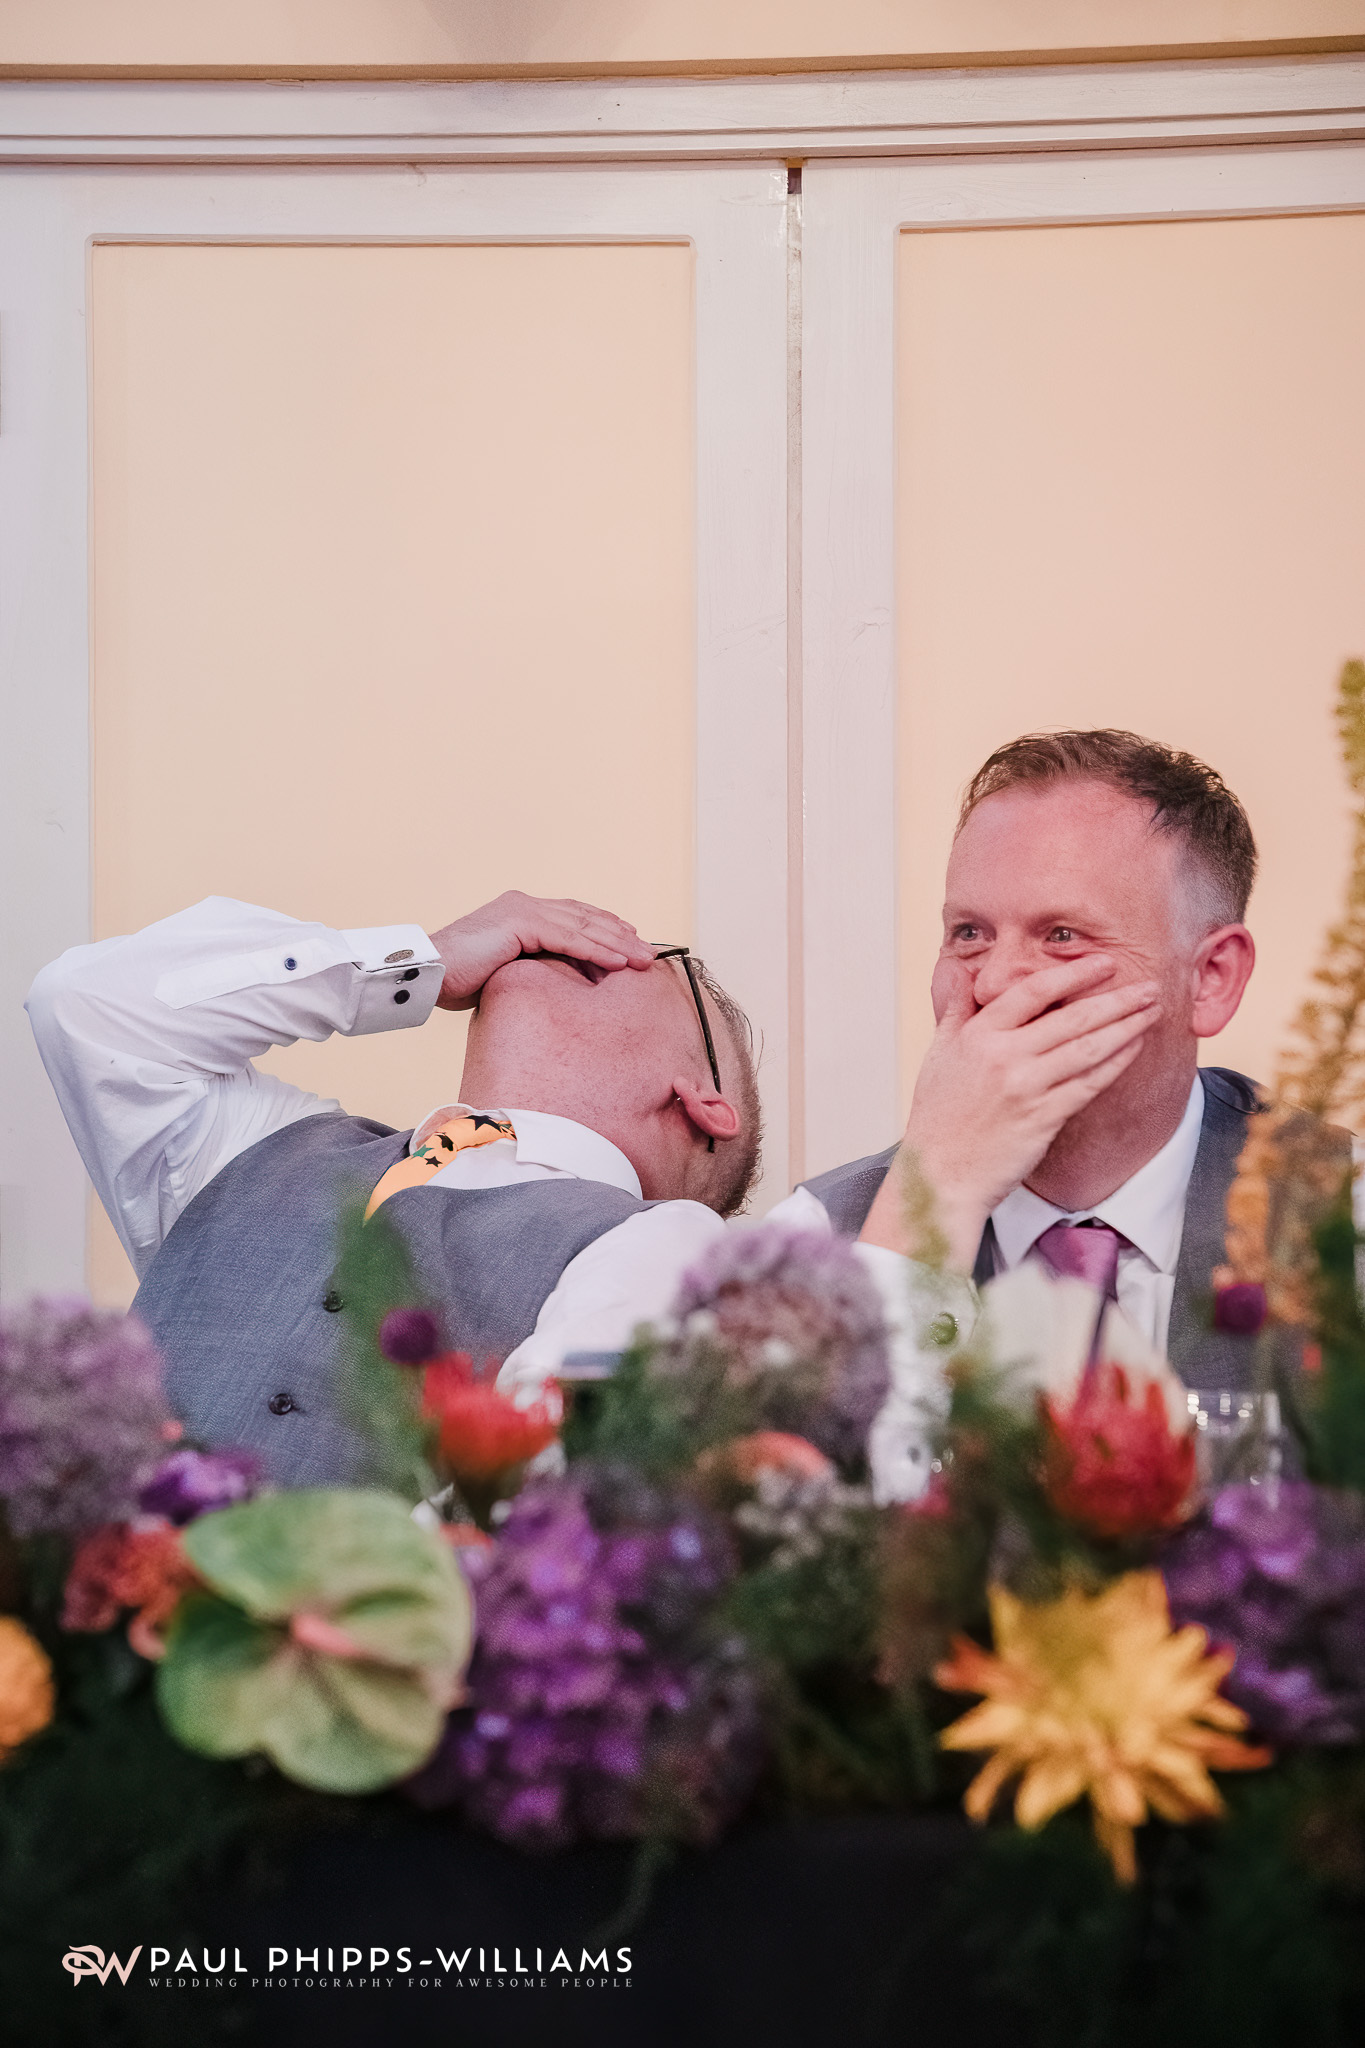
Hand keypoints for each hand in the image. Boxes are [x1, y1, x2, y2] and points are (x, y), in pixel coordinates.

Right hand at [428, 892, 654, 1009]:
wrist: (426, 973)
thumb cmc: (457, 979)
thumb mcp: (506, 971)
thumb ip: (534, 968)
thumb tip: (562, 985)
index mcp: (520, 912)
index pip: (574, 917)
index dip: (605, 930)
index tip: (631, 943)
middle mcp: (525, 904)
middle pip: (585, 918)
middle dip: (621, 936)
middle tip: (649, 954)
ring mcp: (523, 909)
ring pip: (583, 926)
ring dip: (618, 943)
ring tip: (643, 959)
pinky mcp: (521, 922)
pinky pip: (569, 938)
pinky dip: (596, 950)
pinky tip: (618, 961)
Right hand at [861, 955, 1160, 1266]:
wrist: (940, 1173)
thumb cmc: (937, 1116)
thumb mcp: (937, 1053)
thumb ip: (955, 1009)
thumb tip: (957, 970)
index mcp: (978, 1035)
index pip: (1033, 991)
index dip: (1074, 974)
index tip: (1104, 964)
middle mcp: (1004, 1056)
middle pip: (1072, 1017)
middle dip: (1117, 999)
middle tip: (1148, 986)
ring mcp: (1027, 1088)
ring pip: (1088, 1048)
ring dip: (1126, 1027)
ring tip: (1151, 1012)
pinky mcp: (1044, 1118)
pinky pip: (1089, 1084)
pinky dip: (1115, 1063)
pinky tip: (1134, 1048)